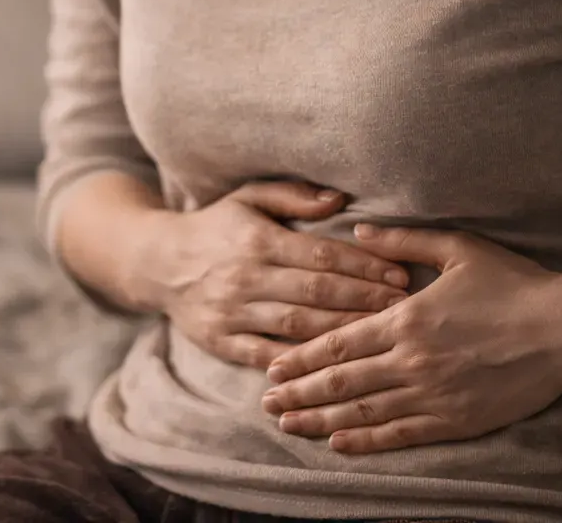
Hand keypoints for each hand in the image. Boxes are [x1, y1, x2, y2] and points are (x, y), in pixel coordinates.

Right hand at [143, 183, 412, 369]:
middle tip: (404, 307)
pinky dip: (298, 361)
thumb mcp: (249, 198)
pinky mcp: (221, 341)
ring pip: (298, 325)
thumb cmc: (216, 226)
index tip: (399, 274)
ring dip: (343, 330)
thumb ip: (294, 196)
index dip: (363, 266)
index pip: (321, 255)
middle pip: (316, 292)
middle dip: (364, 299)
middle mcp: (245, 276)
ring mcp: (231, 312)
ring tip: (381, 333)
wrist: (157, 262)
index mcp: (257, 240)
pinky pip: (266, 355)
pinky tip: (331, 364)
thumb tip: (340, 200)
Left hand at [258, 224, 561, 452]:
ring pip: (364, 412)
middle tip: (266, 403)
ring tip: (288, 426)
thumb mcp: (456, 247)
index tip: (271, 366)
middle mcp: (412, 360)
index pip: (339, 342)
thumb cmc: (512, 284)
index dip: (302, 357)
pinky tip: (339, 443)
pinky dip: (366, 440)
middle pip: (342, 381)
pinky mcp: (456, 420)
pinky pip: (401, 434)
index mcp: (406, 317)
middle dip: (299, 393)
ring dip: (321, 419)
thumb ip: (402, 241)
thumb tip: (357, 231)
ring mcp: (433, 394)